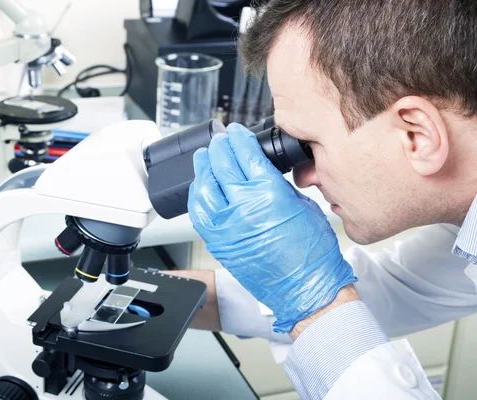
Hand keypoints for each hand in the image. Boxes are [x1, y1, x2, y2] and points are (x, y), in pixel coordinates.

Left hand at [187, 123, 356, 332]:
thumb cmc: (311, 253)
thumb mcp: (302, 205)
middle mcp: (243, 207)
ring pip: (204, 187)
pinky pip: (198, 213)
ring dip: (202, 168)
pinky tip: (199, 188)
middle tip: (219, 141)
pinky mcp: (218, 242)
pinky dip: (196, 196)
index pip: (244, 153)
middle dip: (219, 147)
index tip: (235, 132)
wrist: (305, 290)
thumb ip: (277, 185)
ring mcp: (226, 226)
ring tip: (204, 158)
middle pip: (221, 165)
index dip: (237, 138)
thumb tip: (261, 171)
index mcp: (268, 193)